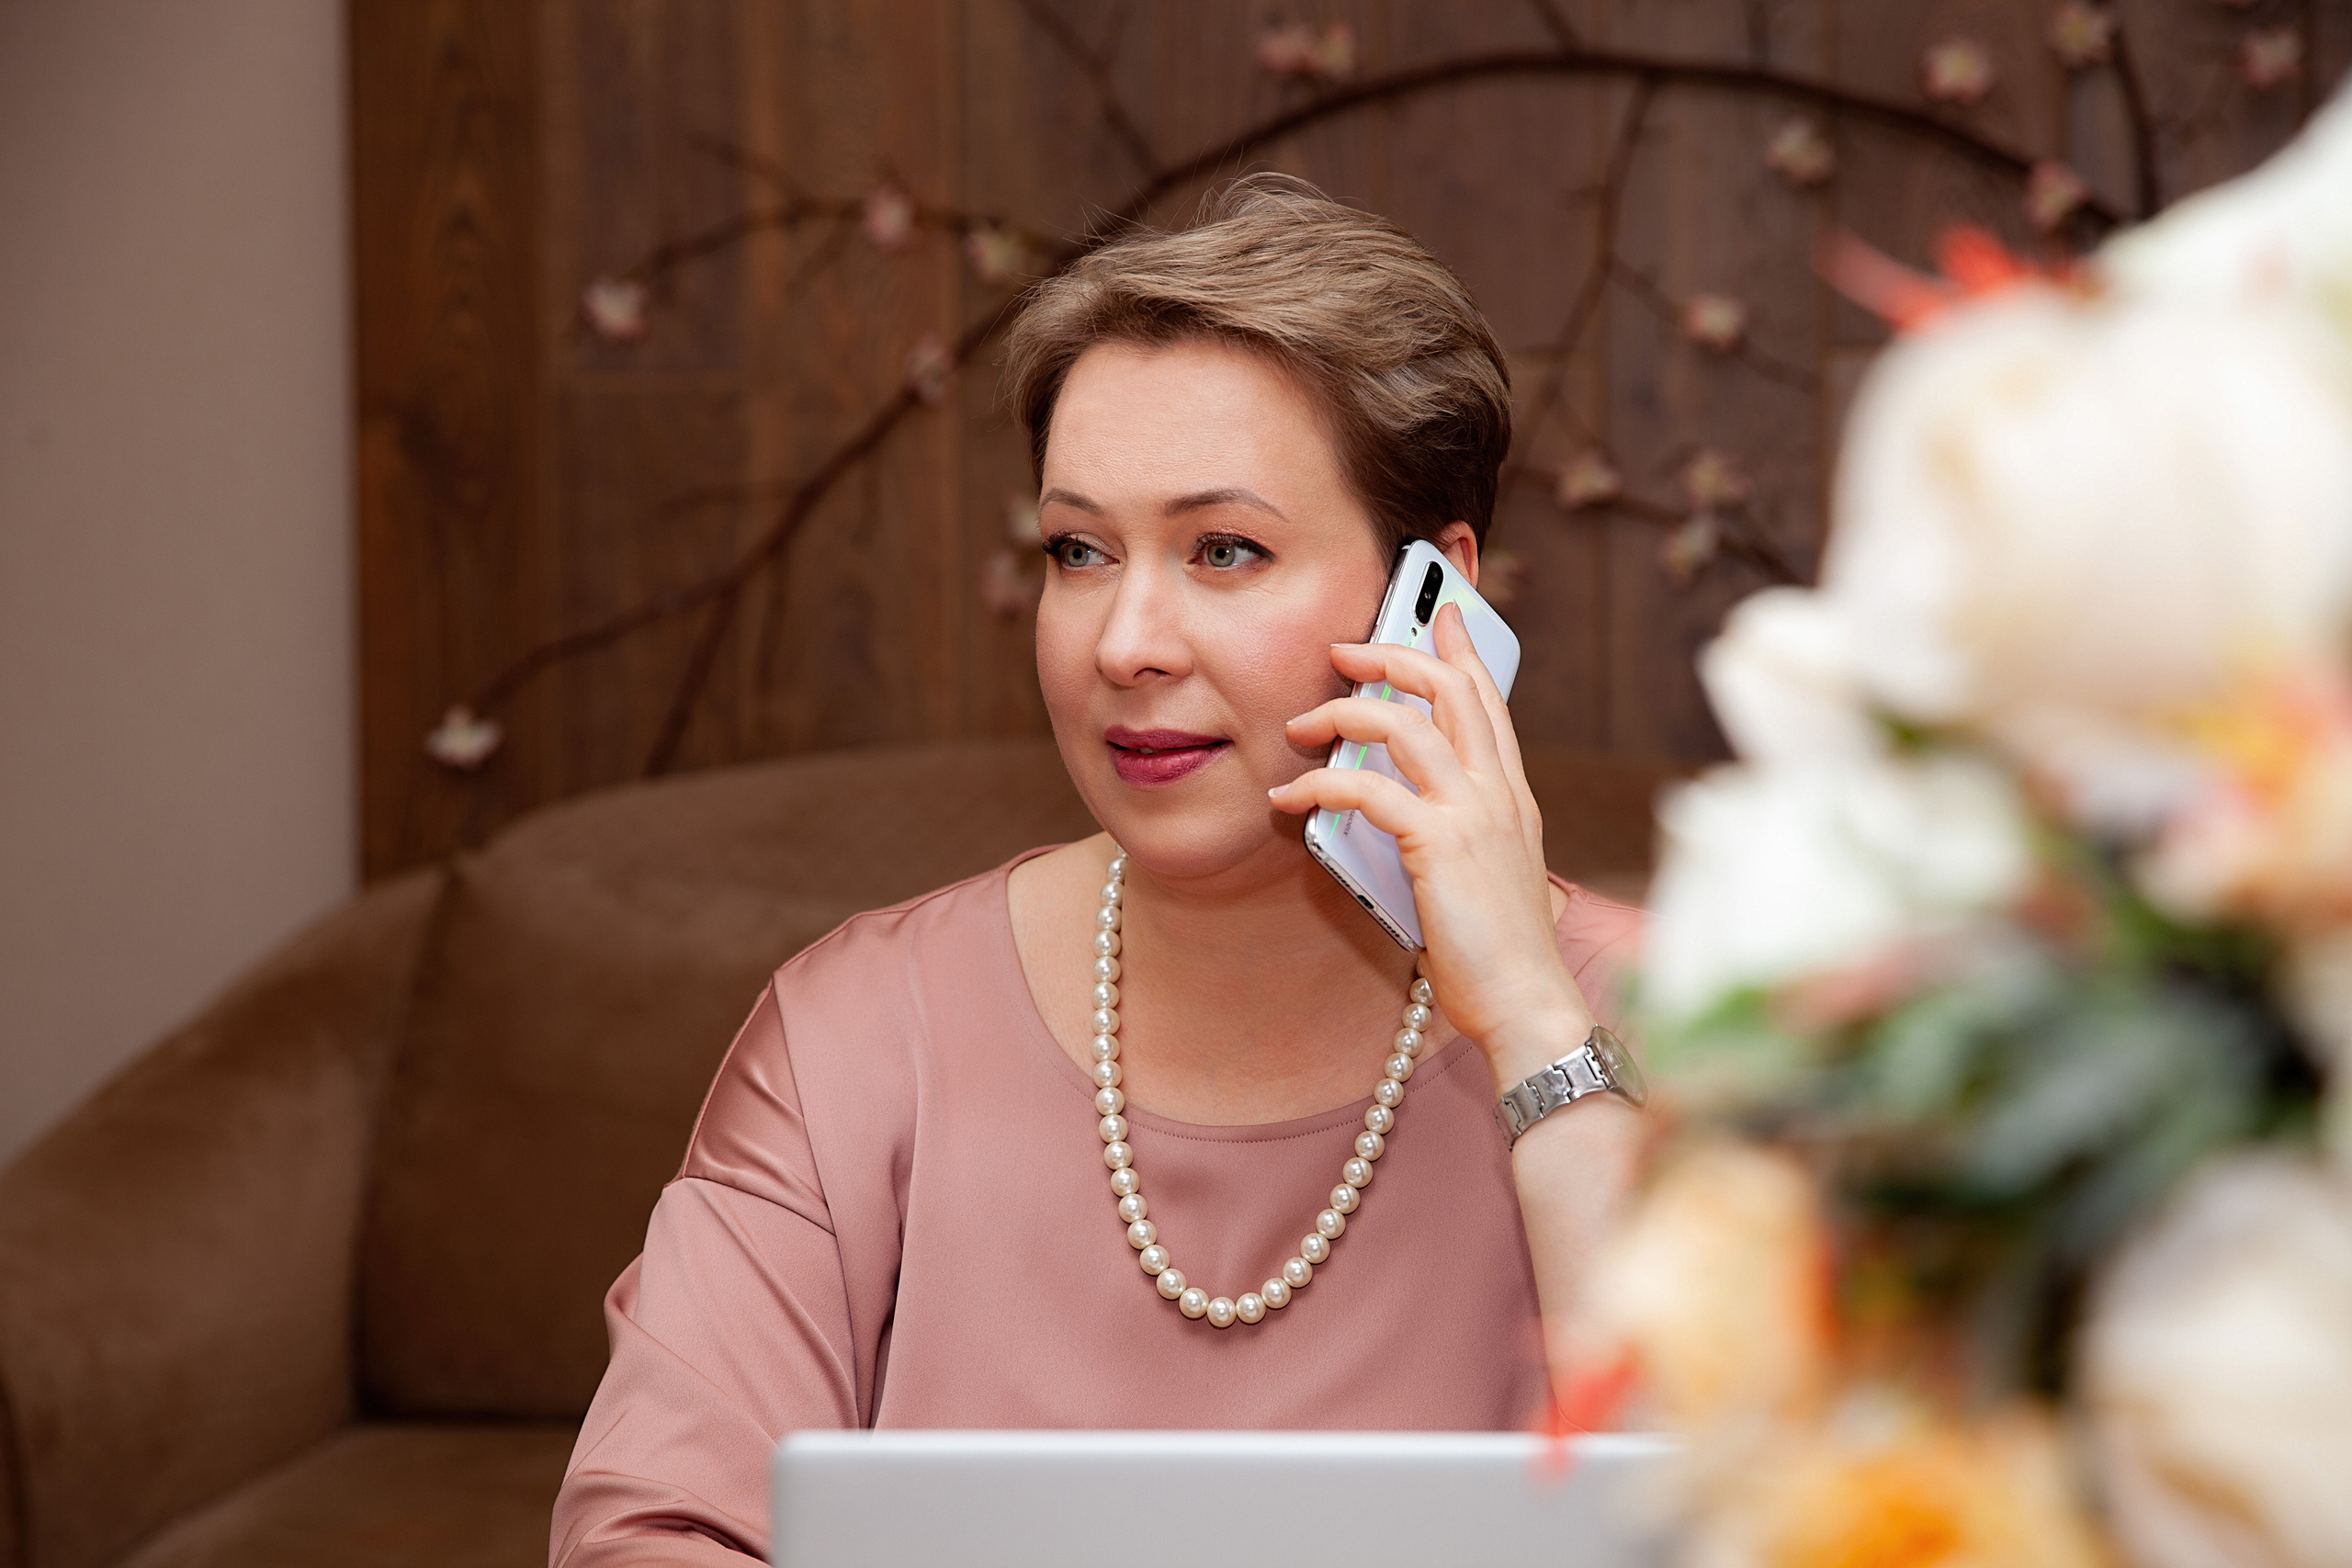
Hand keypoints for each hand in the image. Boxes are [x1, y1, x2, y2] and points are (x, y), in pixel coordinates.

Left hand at [1268, 603, 1595, 1089]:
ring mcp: (1474, 814)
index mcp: (1512, 799)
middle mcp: (1499, 794)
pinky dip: (1322, 782)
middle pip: (1448, 691)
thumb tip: (1404, 817)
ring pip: (1405, 724)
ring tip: (1302, 724)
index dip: (1461, 652)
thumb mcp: (1484, 877)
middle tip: (1344, 651)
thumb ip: (1456, 836)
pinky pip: (1369, 788)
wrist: (1527, 1004)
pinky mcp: (1440, 844)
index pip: (1489, 703)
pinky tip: (1291, 795)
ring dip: (1344, 712)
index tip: (1440, 615)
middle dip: (1392, 657)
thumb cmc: (1500, 955)